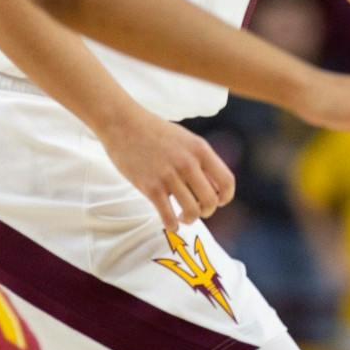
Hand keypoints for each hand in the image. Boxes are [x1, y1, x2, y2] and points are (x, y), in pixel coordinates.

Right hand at [97, 111, 235, 229]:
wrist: (123, 123)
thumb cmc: (155, 132)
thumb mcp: (185, 139)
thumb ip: (200, 160)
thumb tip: (213, 188)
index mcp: (200, 149)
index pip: (227, 182)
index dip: (225, 197)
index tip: (217, 201)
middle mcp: (188, 163)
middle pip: (210, 201)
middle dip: (206, 212)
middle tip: (196, 210)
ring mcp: (169, 175)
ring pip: (192, 211)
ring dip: (189, 219)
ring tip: (182, 216)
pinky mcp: (150, 187)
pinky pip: (168, 216)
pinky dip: (172, 225)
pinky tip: (170, 223)